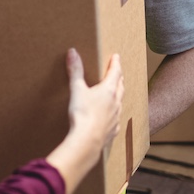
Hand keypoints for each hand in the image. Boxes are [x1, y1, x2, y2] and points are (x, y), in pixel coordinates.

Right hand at [46, 49, 123, 193]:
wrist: (87, 141)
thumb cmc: (82, 114)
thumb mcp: (76, 89)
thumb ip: (75, 70)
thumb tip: (73, 52)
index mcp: (108, 90)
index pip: (115, 73)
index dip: (115, 63)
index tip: (117, 57)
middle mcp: (116, 103)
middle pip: (120, 87)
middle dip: (119, 78)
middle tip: (118, 73)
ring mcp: (116, 117)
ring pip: (120, 102)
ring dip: (119, 95)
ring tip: (116, 93)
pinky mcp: (113, 131)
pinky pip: (116, 119)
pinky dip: (115, 113)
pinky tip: (111, 117)